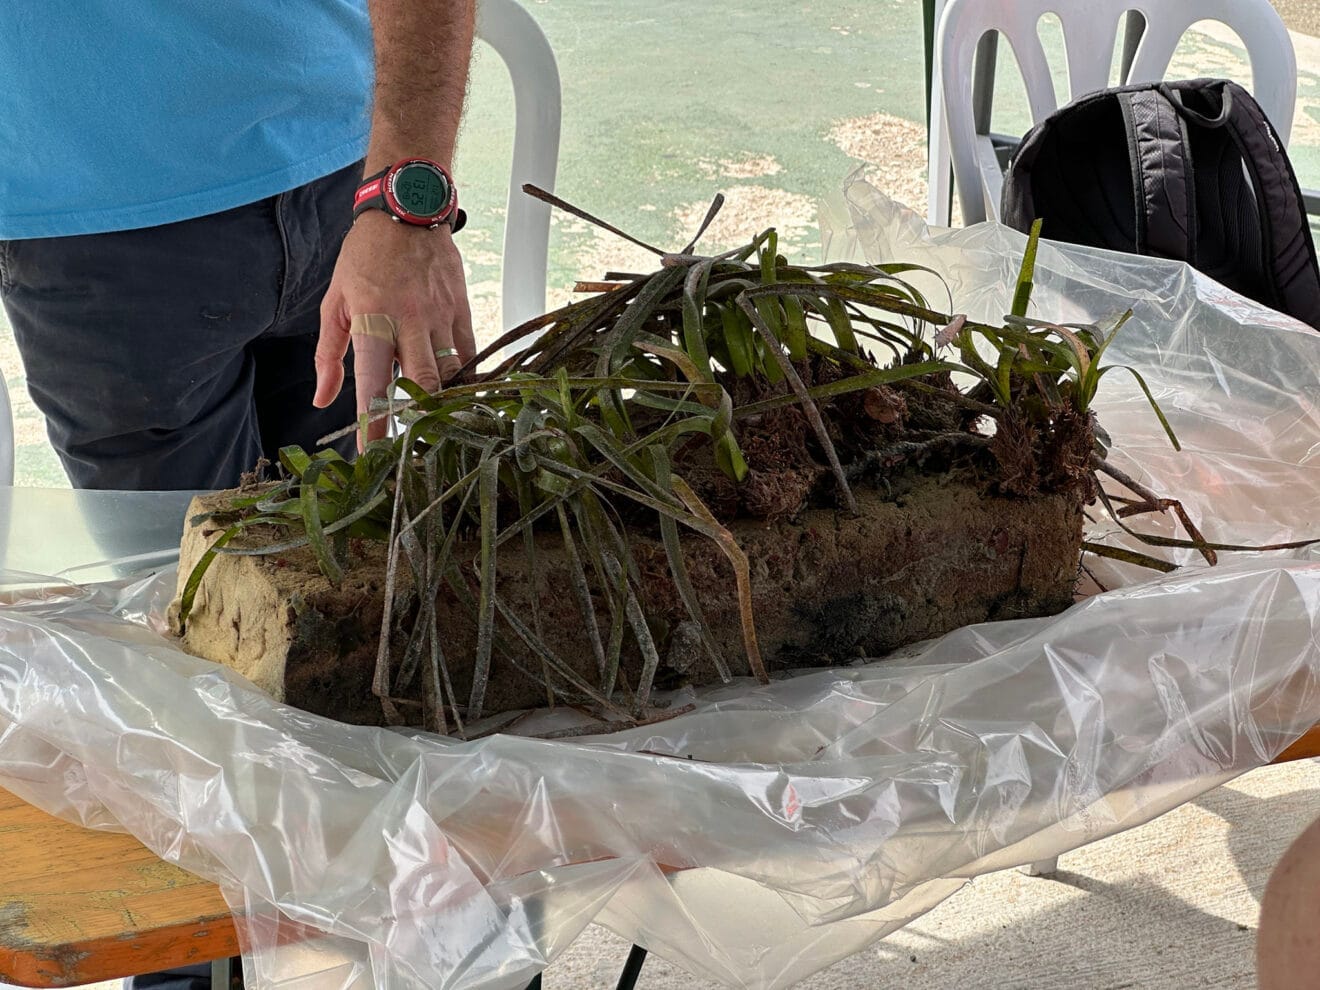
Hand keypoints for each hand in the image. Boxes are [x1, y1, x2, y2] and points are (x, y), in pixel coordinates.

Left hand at [313, 210, 474, 441]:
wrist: (407, 211)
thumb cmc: (364, 256)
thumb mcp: (334, 301)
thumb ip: (328, 353)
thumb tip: (322, 398)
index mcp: (372, 319)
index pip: (372, 380)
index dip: (372, 420)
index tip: (372, 452)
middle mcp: (408, 320)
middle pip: (421, 382)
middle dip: (418, 417)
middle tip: (411, 445)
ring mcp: (439, 315)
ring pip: (450, 371)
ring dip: (443, 400)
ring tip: (436, 422)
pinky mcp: (461, 310)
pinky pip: (469, 353)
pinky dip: (463, 377)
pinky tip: (458, 393)